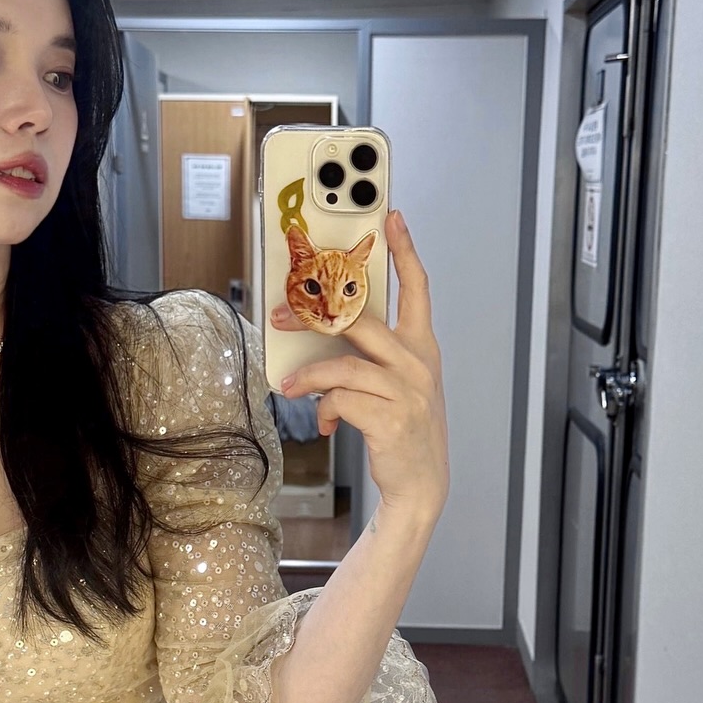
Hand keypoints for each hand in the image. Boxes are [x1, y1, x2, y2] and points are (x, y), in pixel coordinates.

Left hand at [271, 207, 448, 524]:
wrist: (420, 484)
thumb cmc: (403, 429)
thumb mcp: (397, 385)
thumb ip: (371, 357)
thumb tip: (323, 338)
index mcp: (422, 348)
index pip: (417, 289)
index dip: (405, 251)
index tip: (391, 219)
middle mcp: (418, 364)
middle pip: (361, 322)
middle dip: (315, 317)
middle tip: (281, 315)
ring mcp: (407, 391)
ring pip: (343, 366)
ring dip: (310, 377)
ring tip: (291, 388)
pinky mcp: (391, 418)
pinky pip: (341, 399)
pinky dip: (324, 410)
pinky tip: (325, 424)